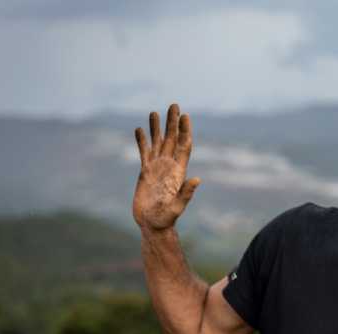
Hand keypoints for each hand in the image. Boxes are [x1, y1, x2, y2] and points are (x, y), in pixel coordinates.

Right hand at [132, 104, 200, 231]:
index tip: (185, 115)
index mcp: (178, 171)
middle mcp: (169, 166)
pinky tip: (140, 130)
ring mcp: (157, 168)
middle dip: (173, 123)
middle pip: (172, 140)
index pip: (184, 146)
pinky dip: (142, 141)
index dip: (185, 131)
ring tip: (154, 112)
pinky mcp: (145, 172)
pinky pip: (144, 152)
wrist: (152, 224)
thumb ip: (186, 193)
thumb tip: (197, 180)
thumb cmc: (166, 219)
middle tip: (174, 105)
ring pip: (157, 143)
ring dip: (157, 128)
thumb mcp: (177, 206)